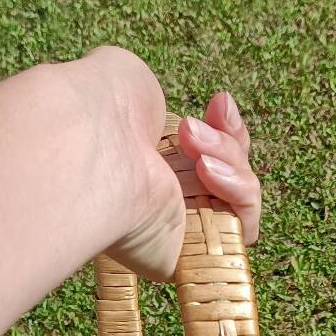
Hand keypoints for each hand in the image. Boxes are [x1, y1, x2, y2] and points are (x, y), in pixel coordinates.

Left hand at [68, 47, 260, 281]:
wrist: (90, 146)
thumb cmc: (99, 110)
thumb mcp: (130, 82)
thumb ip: (152, 99)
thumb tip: (154, 112)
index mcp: (152, 163)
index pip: (210, 154)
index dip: (224, 128)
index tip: (216, 103)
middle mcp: (166, 198)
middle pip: (231, 172)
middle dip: (225, 140)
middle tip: (188, 130)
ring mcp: (181, 228)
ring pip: (241, 194)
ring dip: (230, 159)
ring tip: (193, 146)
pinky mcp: (195, 253)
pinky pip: (245, 225)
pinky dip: (240, 190)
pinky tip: (208, 170)